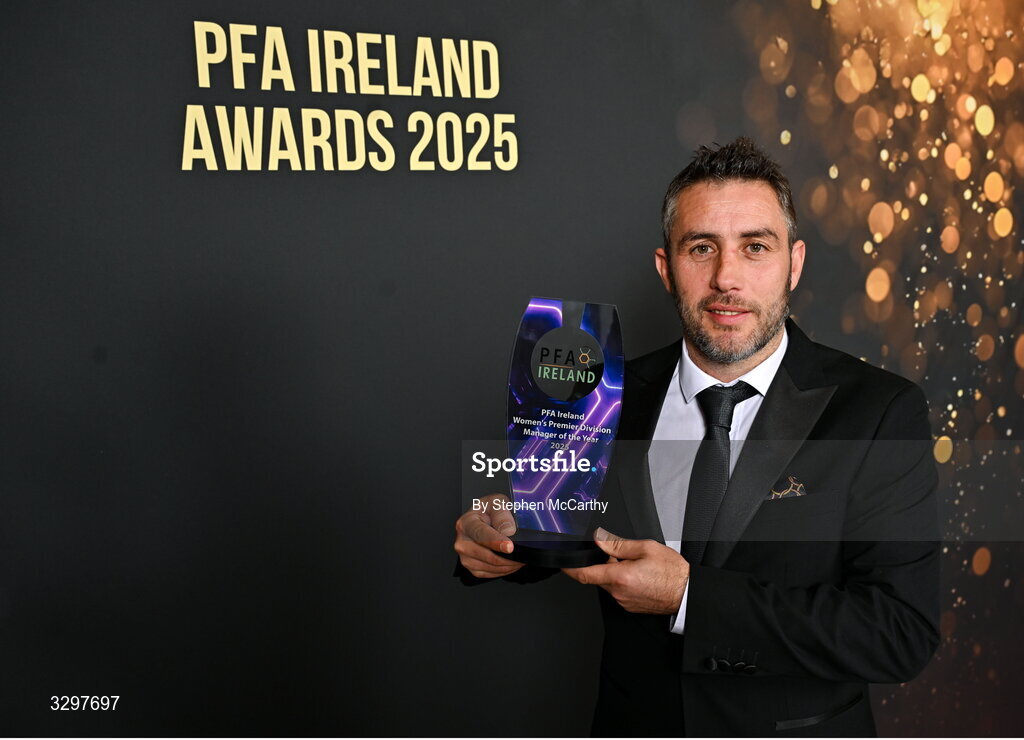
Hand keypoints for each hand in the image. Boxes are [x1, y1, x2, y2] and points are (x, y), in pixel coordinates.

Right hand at [454, 494, 524, 578]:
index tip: (509, 547)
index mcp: (466, 523)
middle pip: (483, 554)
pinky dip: (503, 570)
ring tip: (519, 559)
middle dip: (505, 557)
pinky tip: (511, 563)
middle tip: (521, 556)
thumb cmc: (491, 511)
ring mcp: (465, 555)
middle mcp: (461, 540)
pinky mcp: (471, 566)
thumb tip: (507, 531)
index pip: (480, 534)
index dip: (496, 541)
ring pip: (488, 566)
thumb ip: (502, 514)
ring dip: (506, 565)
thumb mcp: (498, 503)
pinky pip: (489, 573)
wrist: (487, 519)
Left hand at [562, 528, 688, 613]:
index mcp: (620, 577)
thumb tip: (600, 539)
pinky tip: (640, 576)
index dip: (570, 569)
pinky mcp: (631, 607)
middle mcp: (619, 593)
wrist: (688, 594)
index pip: (585, 574)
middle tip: (622, 556)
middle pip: (599, 577)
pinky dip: (623, 582)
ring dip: (615, 574)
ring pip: (610, 584)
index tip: (563, 564)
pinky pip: (619, 592)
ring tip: (638, 566)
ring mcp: (624, 602)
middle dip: (604, 565)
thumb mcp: (645, 548)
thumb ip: (618, 544)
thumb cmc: (673, 573)